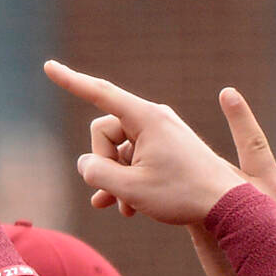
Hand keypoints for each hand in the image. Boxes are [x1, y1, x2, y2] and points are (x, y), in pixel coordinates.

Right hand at [47, 60, 248, 225]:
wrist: (227, 205)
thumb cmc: (182, 195)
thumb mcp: (130, 188)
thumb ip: (97, 173)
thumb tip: (86, 163)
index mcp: (147, 118)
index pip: (100, 93)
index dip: (71, 81)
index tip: (48, 67)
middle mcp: (154, 118)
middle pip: (104, 132)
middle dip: (102, 163)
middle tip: (115, 194)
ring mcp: (160, 132)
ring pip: (117, 149)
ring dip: (115, 179)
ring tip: (123, 208)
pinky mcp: (166, 147)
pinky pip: (133, 158)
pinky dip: (128, 180)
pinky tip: (128, 208)